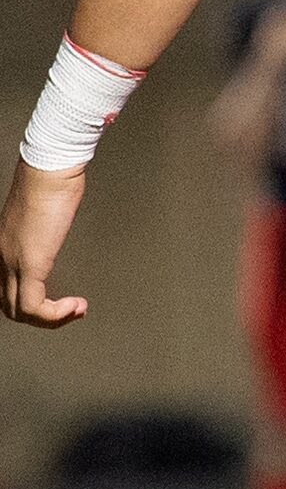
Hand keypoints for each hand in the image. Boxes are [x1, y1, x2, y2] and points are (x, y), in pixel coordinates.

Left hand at [2, 159, 90, 327]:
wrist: (50, 169)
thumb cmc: (51, 180)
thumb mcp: (44, 211)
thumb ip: (44, 226)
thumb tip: (57, 228)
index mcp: (3, 246)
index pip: (4, 289)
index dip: (30, 302)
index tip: (58, 300)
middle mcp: (1, 258)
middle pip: (7, 306)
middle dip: (41, 317)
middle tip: (68, 311)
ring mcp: (12, 261)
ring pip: (18, 311)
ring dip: (50, 319)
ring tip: (74, 310)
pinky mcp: (30, 262)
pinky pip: (34, 306)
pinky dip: (55, 314)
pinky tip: (74, 306)